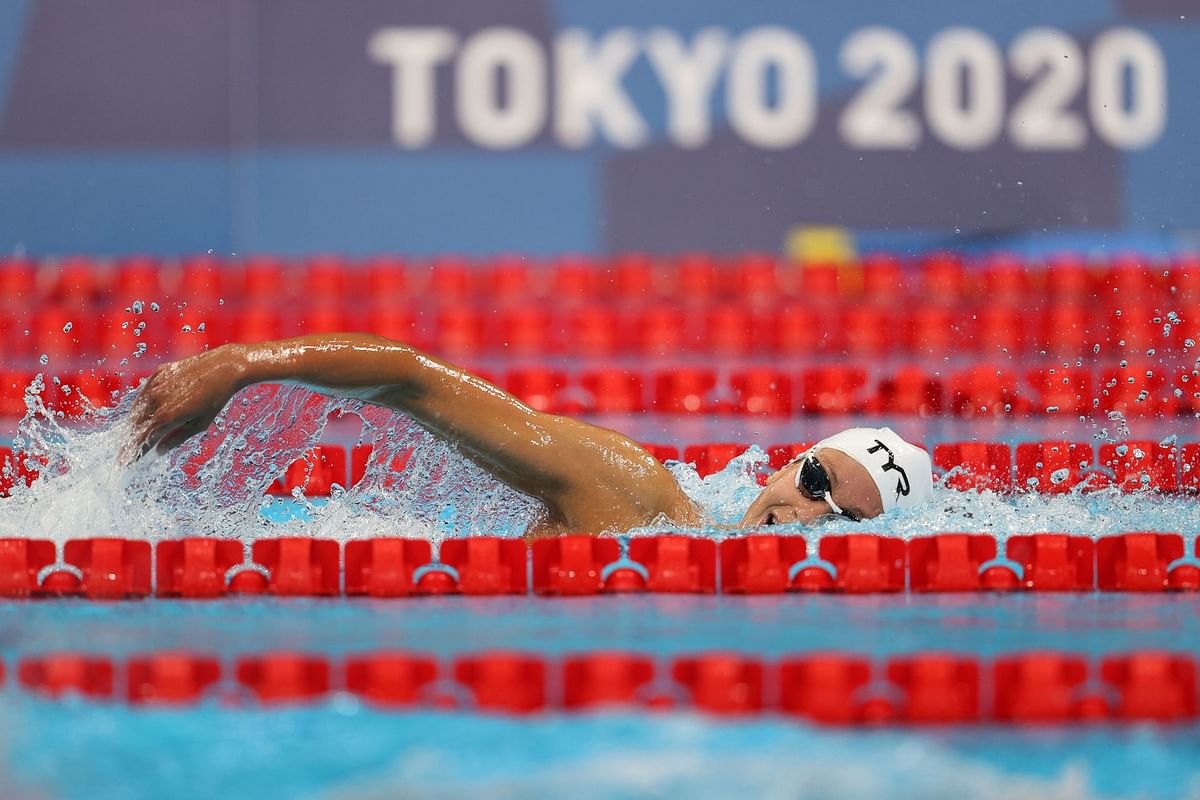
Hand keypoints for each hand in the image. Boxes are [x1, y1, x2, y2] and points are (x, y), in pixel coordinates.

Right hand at [125, 344, 248, 461]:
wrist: (224, 367)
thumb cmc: (215, 399)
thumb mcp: (199, 424)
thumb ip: (177, 438)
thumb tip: (158, 451)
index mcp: (167, 417)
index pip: (142, 440)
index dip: (132, 454)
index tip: (124, 464)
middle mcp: (156, 400)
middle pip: (135, 425)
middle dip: (131, 439)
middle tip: (128, 450)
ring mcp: (156, 384)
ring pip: (137, 408)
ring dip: (135, 422)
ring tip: (136, 433)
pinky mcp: (158, 373)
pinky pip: (144, 392)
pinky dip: (143, 404)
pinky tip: (146, 411)